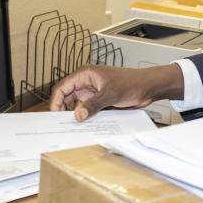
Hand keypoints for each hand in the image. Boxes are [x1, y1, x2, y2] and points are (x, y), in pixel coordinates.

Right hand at [49, 64, 183, 119]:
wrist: (148, 88)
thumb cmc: (131, 82)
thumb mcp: (110, 94)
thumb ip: (93, 104)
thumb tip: (77, 115)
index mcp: (85, 75)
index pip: (63, 87)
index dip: (56, 101)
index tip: (54, 115)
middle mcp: (86, 84)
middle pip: (67, 97)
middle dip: (64, 110)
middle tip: (61, 125)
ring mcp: (93, 93)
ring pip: (78, 106)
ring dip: (76, 115)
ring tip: (72, 128)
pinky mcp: (100, 102)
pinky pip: (89, 111)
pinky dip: (86, 118)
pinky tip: (85, 127)